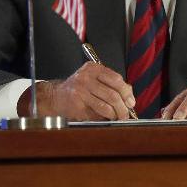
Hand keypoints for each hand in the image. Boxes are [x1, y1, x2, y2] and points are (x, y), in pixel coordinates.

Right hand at [18, 61, 135, 120]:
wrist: (55, 96)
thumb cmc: (78, 88)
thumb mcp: (94, 79)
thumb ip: (112, 84)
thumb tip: (130, 97)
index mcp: (93, 68)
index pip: (116, 79)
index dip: (127, 93)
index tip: (131, 102)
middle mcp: (86, 78)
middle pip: (112, 94)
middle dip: (122, 107)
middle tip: (126, 114)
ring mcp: (80, 91)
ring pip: (105, 106)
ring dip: (115, 114)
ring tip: (117, 117)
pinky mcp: (76, 105)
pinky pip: (95, 113)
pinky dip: (103, 118)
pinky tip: (105, 118)